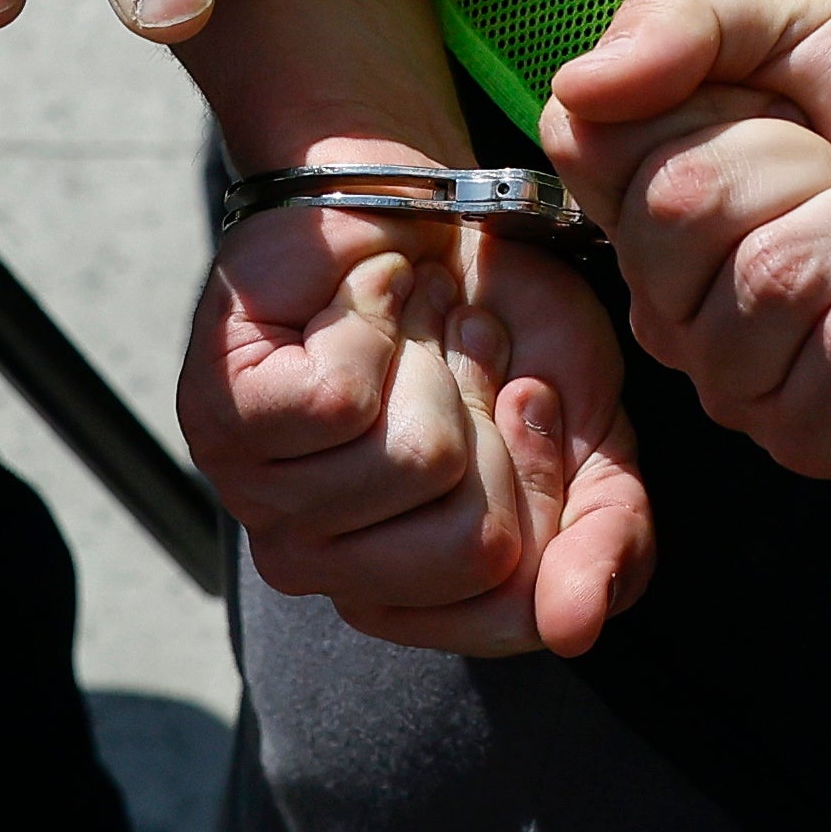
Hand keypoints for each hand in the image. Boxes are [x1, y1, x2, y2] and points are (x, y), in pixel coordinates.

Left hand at [180, 205, 653, 652]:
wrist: (424, 201)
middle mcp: (327, 565)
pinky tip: (363, 301)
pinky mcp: (223, 418)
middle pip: (471, 545)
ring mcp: (264, 498)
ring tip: (413, 322)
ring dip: (437, 356)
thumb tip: (575, 630)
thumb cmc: (503, 318)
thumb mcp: (593, 429)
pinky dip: (378, 318)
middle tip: (462, 353)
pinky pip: (340, 401)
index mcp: (407, 588)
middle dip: (495, 420)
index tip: (528, 397)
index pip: (513, 605)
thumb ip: (607, 533)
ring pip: (412, 461)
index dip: (546, 486)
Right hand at [545, 0, 830, 476]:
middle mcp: (669, 310)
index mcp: (642, 206)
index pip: (598, 142)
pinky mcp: (825, 442)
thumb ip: (685, 22)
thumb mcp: (807, 22)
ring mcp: (742, 389)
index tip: (783, 109)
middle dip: (807, 162)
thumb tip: (575, 85)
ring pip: (778, 279)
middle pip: (685, 208)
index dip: (714, 102)